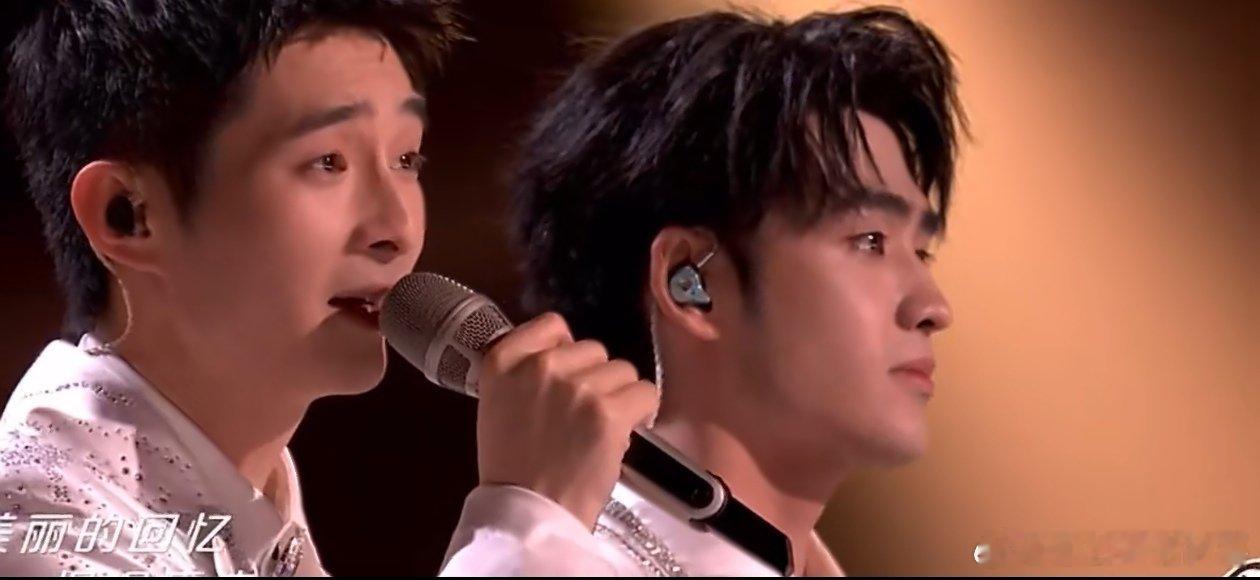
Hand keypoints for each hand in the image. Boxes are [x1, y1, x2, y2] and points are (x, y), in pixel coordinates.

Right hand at [476, 312, 658, 527]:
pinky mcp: (609, 410)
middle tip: (581, 416)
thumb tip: (570, 355)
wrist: (529, 512)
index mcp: (504, 361)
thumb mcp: (499, 404)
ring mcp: (576, 386)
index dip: (567, 349)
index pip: (553, 325)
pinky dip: (641, 413)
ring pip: (623, 370)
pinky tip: (621, 434)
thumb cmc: (513, 466)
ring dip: (619, 397)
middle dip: (595, 378)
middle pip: (593, 349)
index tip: (567, 376)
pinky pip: (645, 392)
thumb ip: (525, 372)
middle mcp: (540, 365)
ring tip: (599, 430)